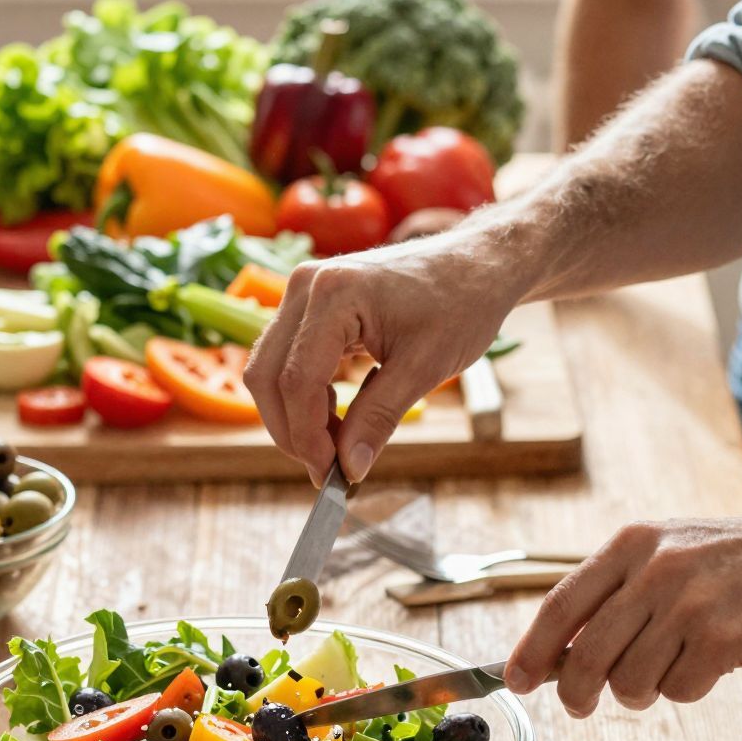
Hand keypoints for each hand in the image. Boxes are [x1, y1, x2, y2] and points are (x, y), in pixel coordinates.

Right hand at [245, 234, 512, 482]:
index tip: (331, 475)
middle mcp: (306, 286)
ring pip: (269, 371)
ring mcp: (303, 293)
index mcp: (335, 294)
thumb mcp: (424, 368)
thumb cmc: (461, 303)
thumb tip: (348, 469)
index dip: (307, 436)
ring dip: (295, 416)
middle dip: (292, 431)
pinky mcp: (309, 306)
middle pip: (266, 376)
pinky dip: (305, 396)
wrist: (475, 265)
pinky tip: (337, 416)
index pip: (296, 380)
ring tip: (339, 444)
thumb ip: (379, 418)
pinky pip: (288, 360)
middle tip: (328, 469)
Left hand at [505, 510, 741, 714]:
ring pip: (631, 682)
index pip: (560, 604)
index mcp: (634, 542)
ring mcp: (690, 604)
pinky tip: (713, 664)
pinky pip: (680, 691)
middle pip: (586, 655)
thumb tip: (559, 650)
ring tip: (673, 666)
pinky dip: (689, 690)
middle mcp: (656, 569)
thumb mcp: (673, 549)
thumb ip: (619, 589)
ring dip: (643, 690)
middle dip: (578, 692)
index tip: (515, 681)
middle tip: (583, 705)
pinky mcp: (726, 639)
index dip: (531, 649)